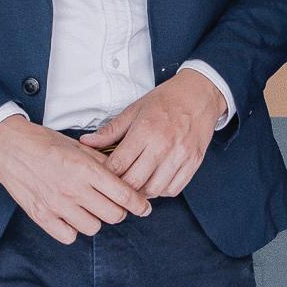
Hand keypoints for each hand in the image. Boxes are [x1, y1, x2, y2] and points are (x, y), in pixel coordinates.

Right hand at [0, 117, 153, 245]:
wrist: (8, 146)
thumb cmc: (44, 143)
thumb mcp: (77, 146)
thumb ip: (102, 162)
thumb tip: (125, 176)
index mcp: (85, 169)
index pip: (123, 195)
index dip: (139, 204)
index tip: (144, 207)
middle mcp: (73, 189)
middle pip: (113, 215)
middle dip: (118, 210)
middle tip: (113, 204)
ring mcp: (56, 205)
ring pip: (93, 227)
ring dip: (95, 219)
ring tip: (87, 207)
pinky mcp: (41, 216)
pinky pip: (69, 236)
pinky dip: (72, 229)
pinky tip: (69, 216)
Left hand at [76, 70, 222, 197]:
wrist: (199, 95)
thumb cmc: (166, 101)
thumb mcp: (134, 110)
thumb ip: (110, 130)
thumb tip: (87, 143)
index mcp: (145, 130)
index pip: (118, 164)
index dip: (106, 174)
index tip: (103, 174)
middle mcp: (164, 145)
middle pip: (135, 182)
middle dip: (122, 187)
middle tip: (116, 184)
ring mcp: (180, 156)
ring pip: (155, 190)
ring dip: (142, 192)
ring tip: (136, 184)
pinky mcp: (194, 163)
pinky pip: (174, 189)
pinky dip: (161, 191)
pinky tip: (155, 181)